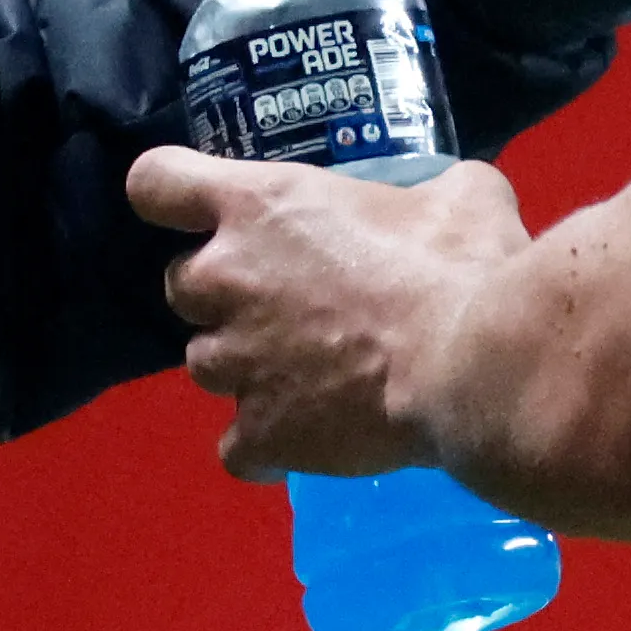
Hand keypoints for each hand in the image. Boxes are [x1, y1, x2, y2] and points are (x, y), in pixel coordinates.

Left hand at [127, 146, 532, 478]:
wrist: (474, 368)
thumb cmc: (462, 266)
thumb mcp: (458, 196)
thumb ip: (429, 190)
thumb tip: (453, 198)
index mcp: (258, 206)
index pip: (156, 183)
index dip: (173, 196)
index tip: (206, 212)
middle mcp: (225, 279)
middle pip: (180, 284)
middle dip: (224, 294)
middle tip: (289, 303)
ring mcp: (233, 363)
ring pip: (205, 363)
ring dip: (245, 365)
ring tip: (308, 375)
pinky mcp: (257, 433)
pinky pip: (237, 447)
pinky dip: (266, 445)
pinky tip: (310, 436)